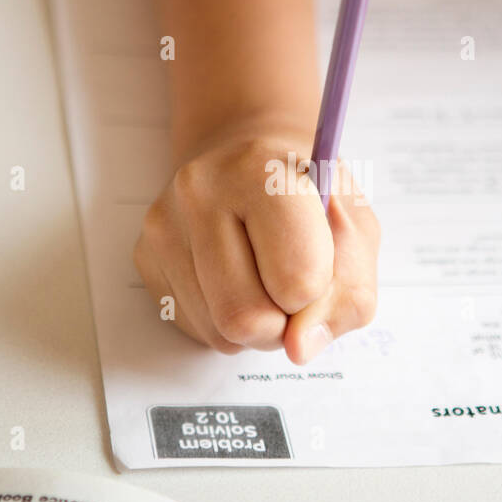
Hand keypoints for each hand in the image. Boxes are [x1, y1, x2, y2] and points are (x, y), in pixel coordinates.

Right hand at [133, 127, 379, 362]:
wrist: (248, 153)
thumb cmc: (308, 192)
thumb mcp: (355, 229)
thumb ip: (348, 293)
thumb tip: (300, 347)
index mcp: (260, 172)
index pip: (296, 281)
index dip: (319, 291)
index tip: (318, 262)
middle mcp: (199, 192)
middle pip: (246, 319)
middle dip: (283, 323)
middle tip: (293, 286)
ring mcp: (164, 226)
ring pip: (219, 332)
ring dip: (256, 326)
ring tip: (264, 275)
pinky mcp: (145, 255)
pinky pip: (196, 328)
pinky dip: (226, 320)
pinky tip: (235, 276)